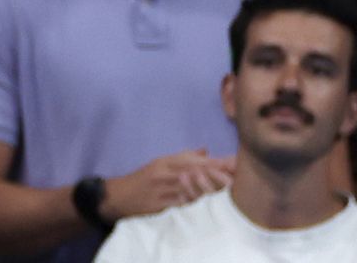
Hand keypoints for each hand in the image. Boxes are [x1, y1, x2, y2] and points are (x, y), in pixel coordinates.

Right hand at [103, 150, 233, 220]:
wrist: (118, 196)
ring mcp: (162, 188)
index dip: (214, 161)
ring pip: (190, 186)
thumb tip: (205, 151)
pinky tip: (210, 202)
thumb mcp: (159, 164)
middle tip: (238, 173)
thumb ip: (182, 158)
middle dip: (217, 171)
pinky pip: (181, 202)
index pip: (193, 159)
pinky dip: (196, 201)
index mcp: (165, 162)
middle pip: (194, 170)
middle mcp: (164, 172)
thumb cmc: (142, 180)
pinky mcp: (160, 204)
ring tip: (230, 187)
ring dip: (210, 186)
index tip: (234, 161)